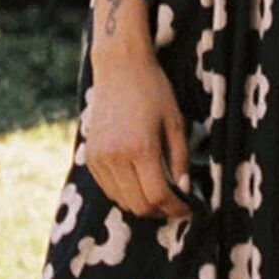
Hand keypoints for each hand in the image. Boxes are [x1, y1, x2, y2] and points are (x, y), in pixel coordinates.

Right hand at [85, 52, 196, 220]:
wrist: (120, 68)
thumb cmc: (153, 91)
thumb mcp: (175, 123)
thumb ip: (180, 160)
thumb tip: (184, 191)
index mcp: (141, 148)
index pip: (159, 196)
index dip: (176, 208)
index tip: (188, 209)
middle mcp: (116, 157)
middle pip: (139, 205)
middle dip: (160, 211)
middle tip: (175, 204)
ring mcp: (99, 158)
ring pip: (122, 201)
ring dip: (142, 204)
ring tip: (159, 194)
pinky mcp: (90, 157)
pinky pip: (108, 189)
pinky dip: (125, 193)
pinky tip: (139, 181)